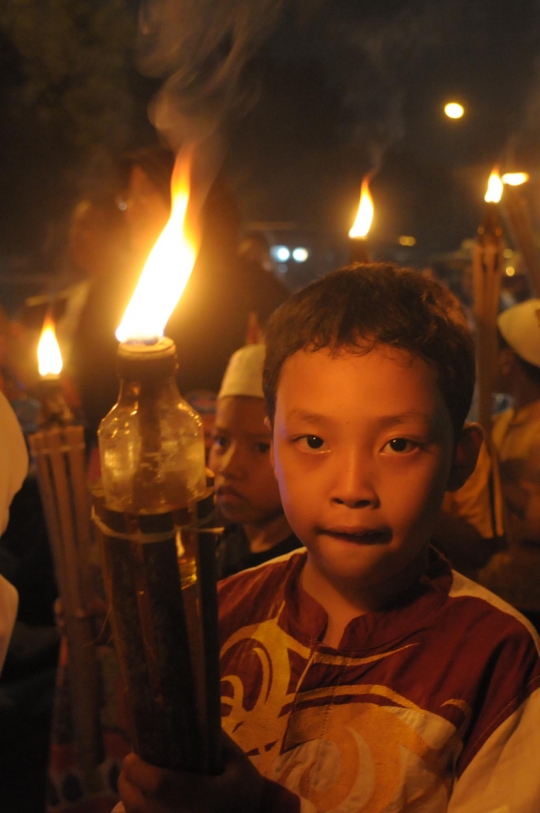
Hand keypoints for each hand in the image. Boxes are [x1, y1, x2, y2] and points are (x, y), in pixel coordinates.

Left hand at [118, 731, 267, 812]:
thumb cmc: (245, 789)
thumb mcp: (236, 759)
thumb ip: (212, 738)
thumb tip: (187, 713)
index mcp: (208, 796)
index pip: (162, 784)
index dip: (140, 769)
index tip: (133, 754)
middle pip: (141, 803)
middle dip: (128, 781)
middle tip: (131, 763)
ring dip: (129, 797)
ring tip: (134, 779)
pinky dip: (139, 811)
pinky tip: (145, 800)